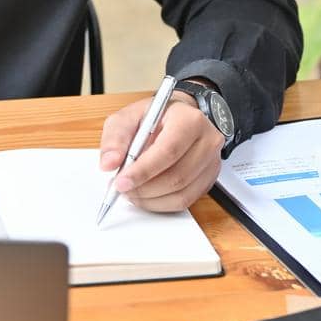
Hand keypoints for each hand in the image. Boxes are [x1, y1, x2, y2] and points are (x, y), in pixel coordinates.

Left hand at [98, 90, 221, 211]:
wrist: (179, 117)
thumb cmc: (155, 116)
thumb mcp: (129, 117)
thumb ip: (116, 138)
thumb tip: (109, 164)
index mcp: (189, 120)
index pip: (168, 151)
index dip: (143, 170)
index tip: (120, 182)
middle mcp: (207, 141)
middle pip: (176, 176)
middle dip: (143, 188)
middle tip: (121, 188)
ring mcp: (211, 162)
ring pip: (181, 193)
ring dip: (150, 198)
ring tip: (130, 191)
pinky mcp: (208, 179)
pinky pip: (185, 201)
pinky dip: (160, 204)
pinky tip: (145, 195)